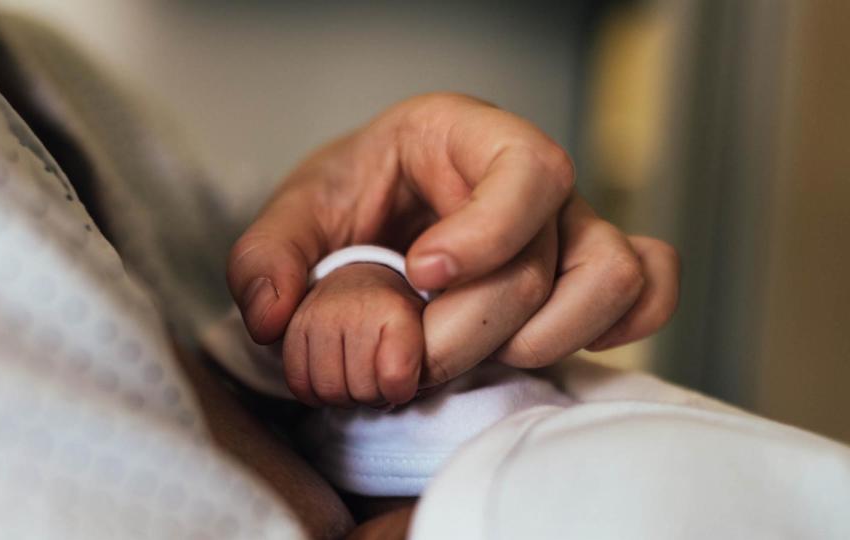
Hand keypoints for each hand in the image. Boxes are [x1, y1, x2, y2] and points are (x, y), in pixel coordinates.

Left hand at [227, 93, 678, 385]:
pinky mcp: (584, 270)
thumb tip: (275, 316)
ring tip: (478, 360)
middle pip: (544, 258)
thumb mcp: (297, 214)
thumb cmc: (353, 198)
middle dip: (473, 329)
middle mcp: (527, 178)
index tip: (422, 273)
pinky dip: (616, 327)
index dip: (486, 233)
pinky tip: (542, 346)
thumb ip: (268, 257)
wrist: (380, 212)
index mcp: (463, 134)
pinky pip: (646, 289)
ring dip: (548, 338)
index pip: (523, 168)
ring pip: (614, 275)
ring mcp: (567, 225)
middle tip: (410, 364)